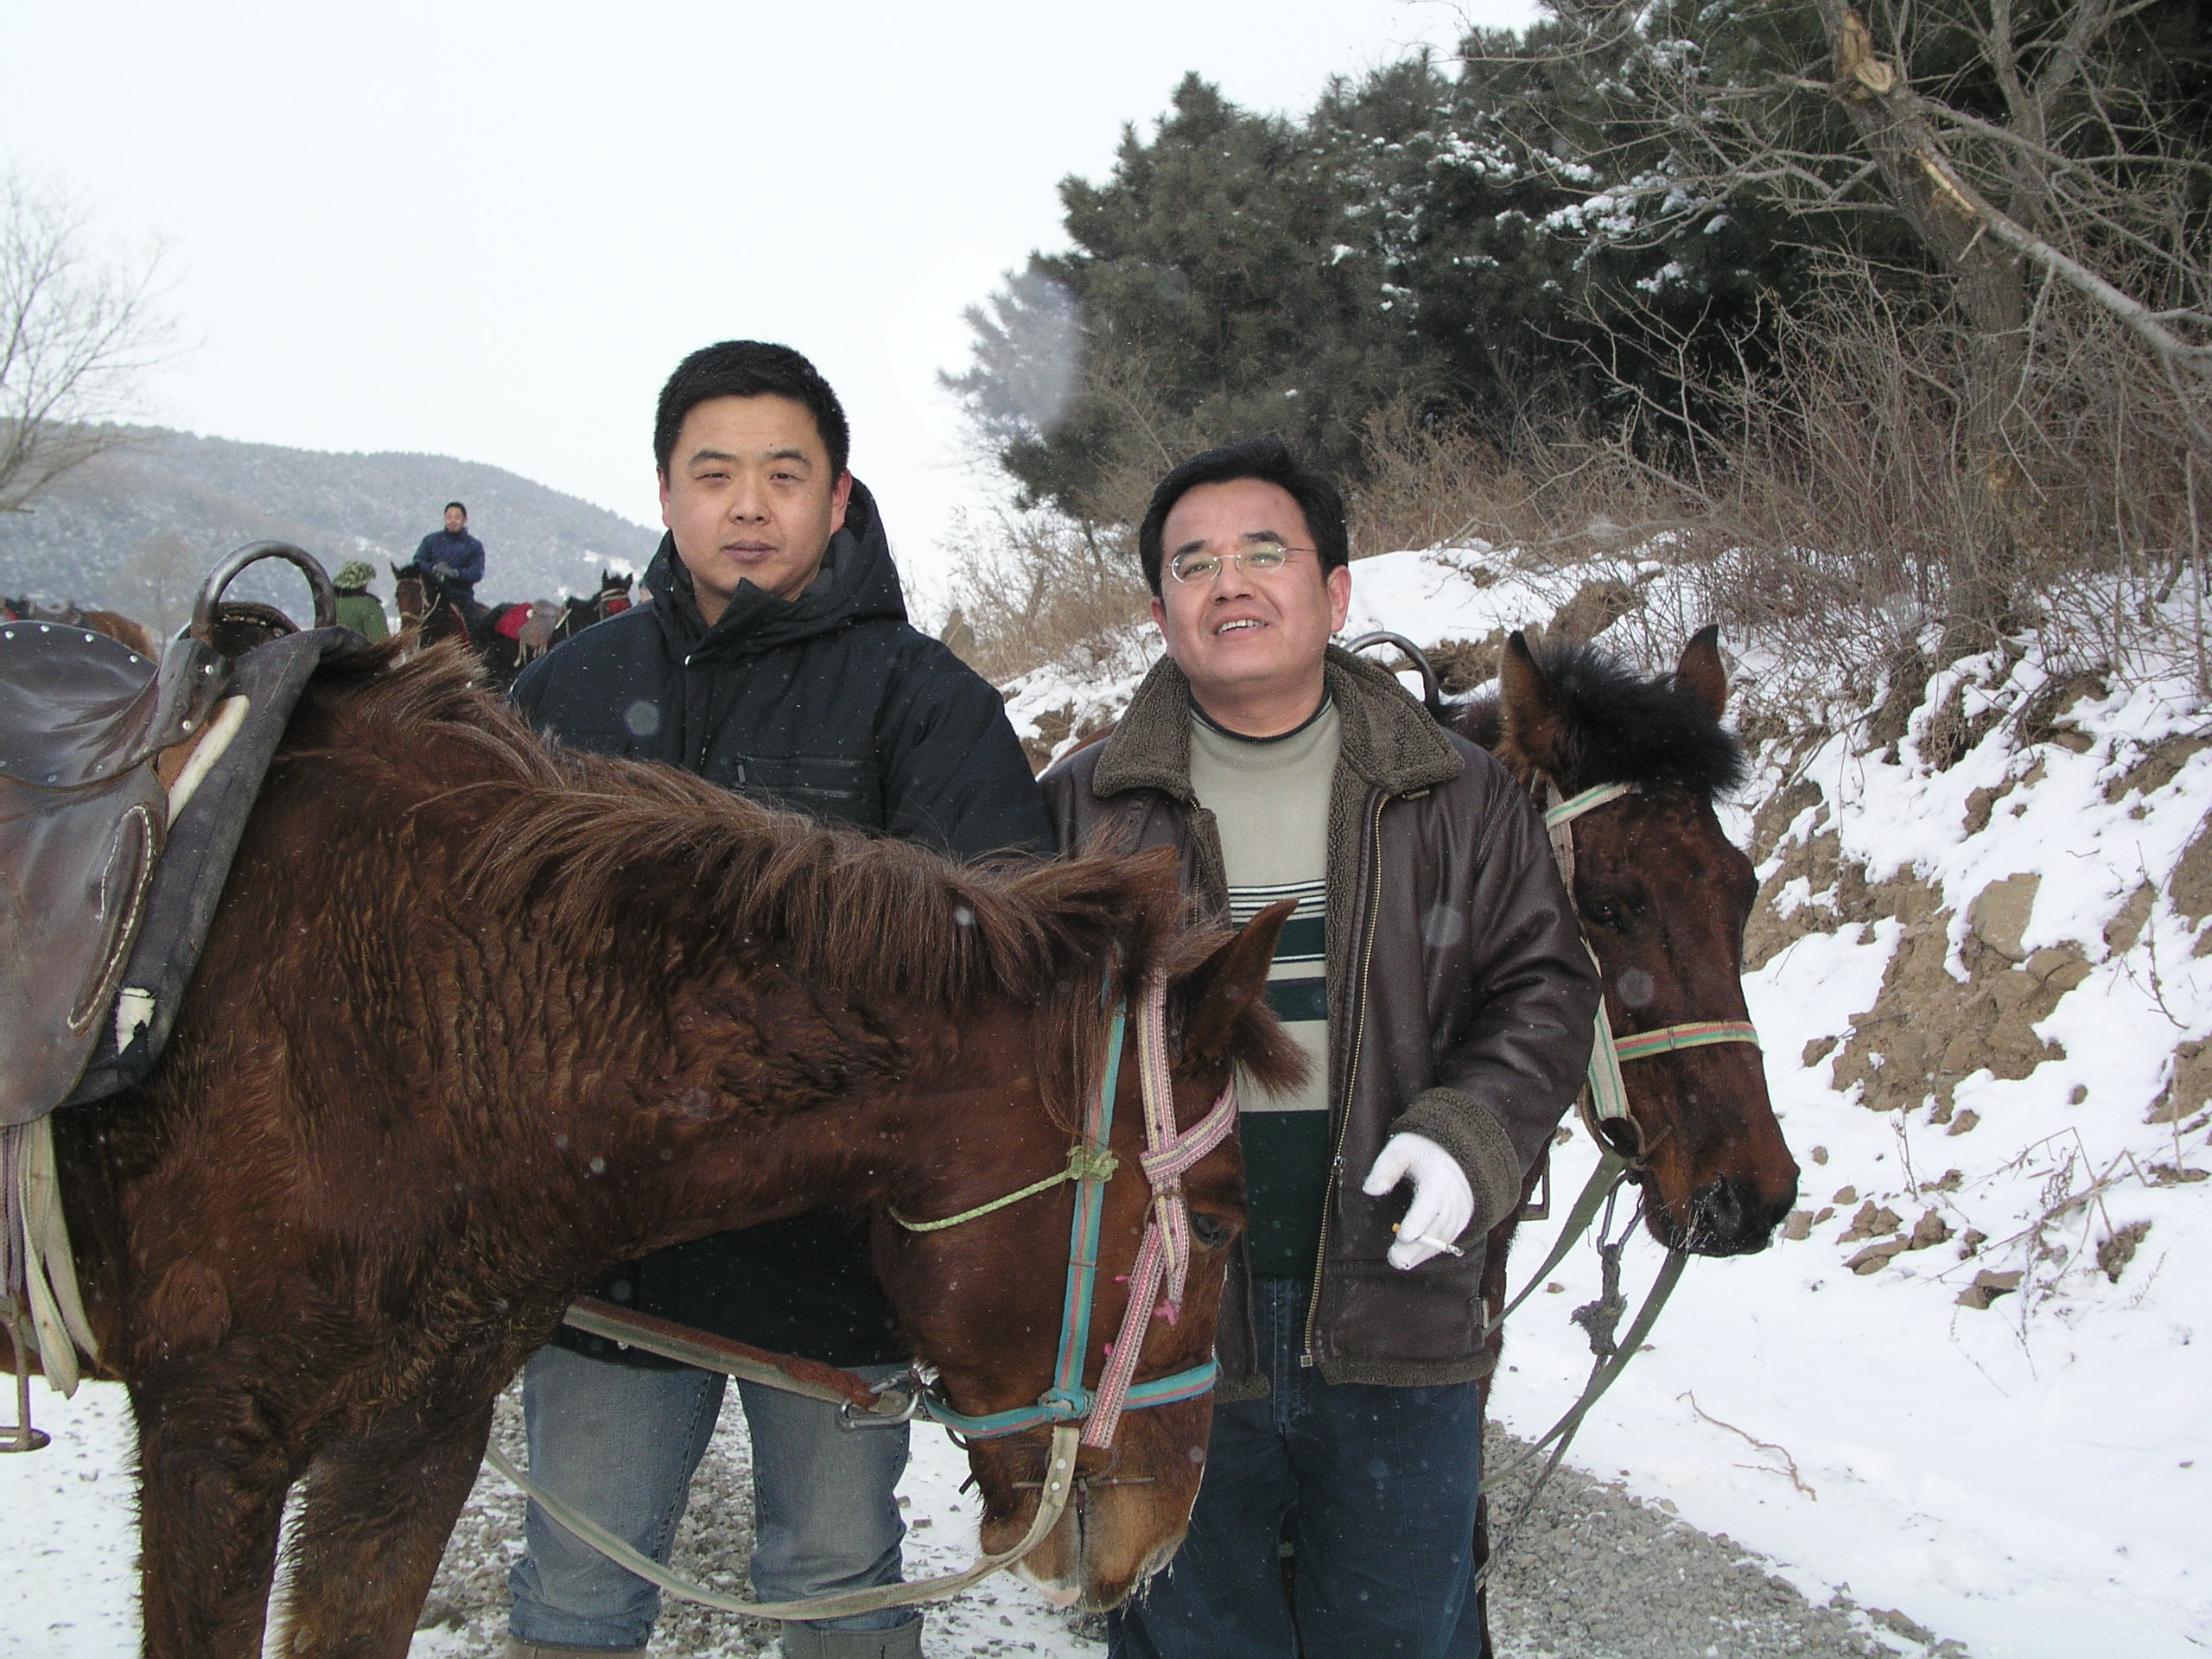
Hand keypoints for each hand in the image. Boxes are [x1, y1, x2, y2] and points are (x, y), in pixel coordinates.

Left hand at [1362, 1132, 1473, 1270]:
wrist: (1456, 1154)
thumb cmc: (1422, 1150)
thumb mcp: (1400, 1149)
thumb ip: (1385, 1168)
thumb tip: (1370, 1190)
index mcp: (1438, 1179)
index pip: (1430, 1203)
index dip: (1418, 1221)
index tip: (1405, 1237)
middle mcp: (1453, 1198)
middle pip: (1436, 1227)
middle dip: (1416, 1246)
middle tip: (1395, 1260)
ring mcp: (1460, 1210)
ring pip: (1443, 1237)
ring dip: (1422, 1252)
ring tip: (1400, 1262)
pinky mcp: (1462, 1219)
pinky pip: (1449, 1239)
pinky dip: (1432, 1250)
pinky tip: (1415, 1257)